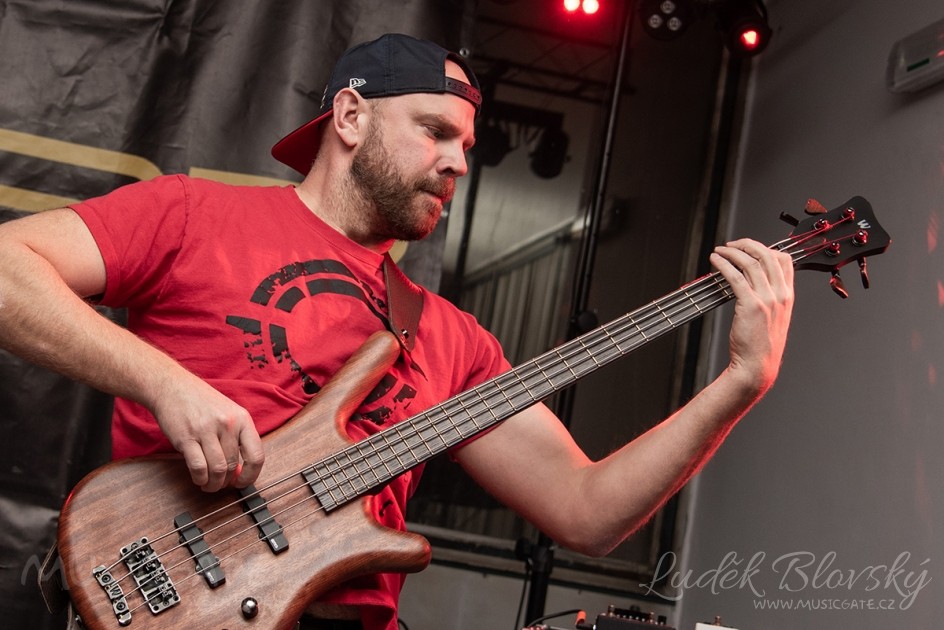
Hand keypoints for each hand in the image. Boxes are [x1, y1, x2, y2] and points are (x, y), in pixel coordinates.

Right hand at [150, 377, 264, 491]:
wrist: (172, 387)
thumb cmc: (201, 402)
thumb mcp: (228, 413)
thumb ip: (236, 439)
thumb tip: (241, 471)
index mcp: (242, 418)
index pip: (257, 455)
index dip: (251, 475)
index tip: (242, 483)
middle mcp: (228, 424)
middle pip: (233, 465)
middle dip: (226, 481)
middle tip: (219, 484)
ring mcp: (207, 430)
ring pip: (218, 470)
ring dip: (213, 484)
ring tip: (208, 484)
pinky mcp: (187, 438)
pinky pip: (199, 468)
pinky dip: (200, 478)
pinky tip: (198, 478)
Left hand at [709, 238, 793, 394]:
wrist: (757, 366)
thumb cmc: (761, 345)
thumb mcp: (774, 318)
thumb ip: (769, 299)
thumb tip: (753, 282)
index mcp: (788, 296)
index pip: (784, 260)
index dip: (765, 248)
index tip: (749, 247)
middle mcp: (780, 295)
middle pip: (767, 255)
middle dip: (747, 244)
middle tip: (732, 244)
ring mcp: (767, 299)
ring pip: (750, 263)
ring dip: (732, 252)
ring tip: (720, 250)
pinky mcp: (751, 305)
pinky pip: (735, 277)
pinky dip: (723, 264)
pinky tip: (715, 261)